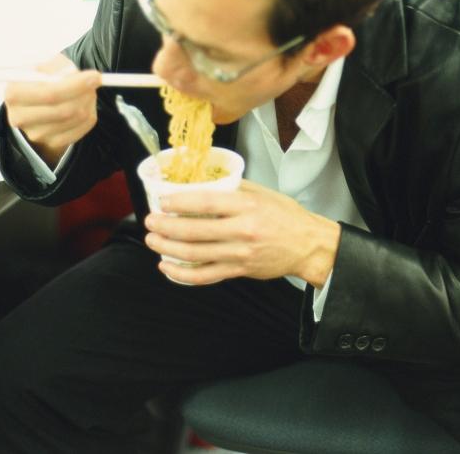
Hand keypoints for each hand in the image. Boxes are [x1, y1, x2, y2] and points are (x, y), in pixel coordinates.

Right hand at [4, 54, 101, 166]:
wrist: (37, 102)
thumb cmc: (42, 78)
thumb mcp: (46, 65)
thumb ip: (58, 67)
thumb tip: (74, 74)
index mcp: (14, 94)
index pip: (50, 94)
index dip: (76, 85)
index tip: (95, 76)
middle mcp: (21, 117)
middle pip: (63, 110)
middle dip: (85, 94)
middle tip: (96, 81)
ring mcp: (36, 133)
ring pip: (75, 118)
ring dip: (88, 101)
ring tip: (87, 90)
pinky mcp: (52, 142)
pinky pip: (81, 128)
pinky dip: (89, 114)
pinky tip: (85, 104)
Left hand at [143, 180, 340, 286]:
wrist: (308, 245)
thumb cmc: (286, 217)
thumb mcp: (263, 193)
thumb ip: (234, 188)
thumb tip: (203, 183)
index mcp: (247, 206)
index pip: (206, 203)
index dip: (180, 203)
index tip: (162, 201)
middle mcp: (242, 230)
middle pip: (195, 231)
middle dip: (166, 227)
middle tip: (150, 221)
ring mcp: (240, 253)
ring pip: (195, 254)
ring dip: (168, 248)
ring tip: (153, 241)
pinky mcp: (239, 270)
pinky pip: (205, 275)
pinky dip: (182, 274)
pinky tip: (167, 267)